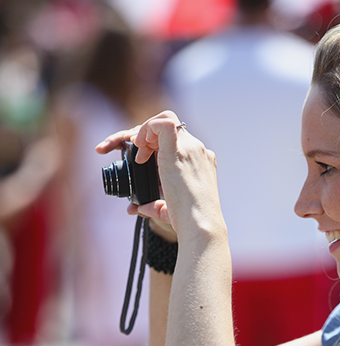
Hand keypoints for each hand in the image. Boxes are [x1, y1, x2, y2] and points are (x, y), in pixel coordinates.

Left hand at [96, 110, 222, 241]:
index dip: (154, 143)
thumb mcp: (170, 208)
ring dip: (145, 130)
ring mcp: (190, 148)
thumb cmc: (189, 222)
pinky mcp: (178, 150)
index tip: (141, 160)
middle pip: (168, 128)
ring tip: (136, 149)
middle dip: (145, 135)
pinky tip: (139, 145)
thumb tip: (136, 208)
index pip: (175, 139)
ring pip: (165, 120)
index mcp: (199, 161)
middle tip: (132, 154)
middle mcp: (197, 151)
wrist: (200, 225)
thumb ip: (155, 205)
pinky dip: (146, 129)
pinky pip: (162, 124)